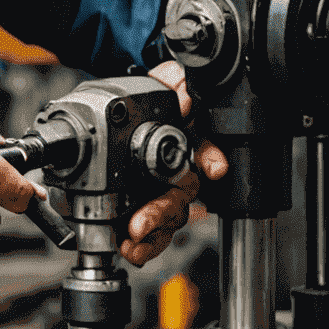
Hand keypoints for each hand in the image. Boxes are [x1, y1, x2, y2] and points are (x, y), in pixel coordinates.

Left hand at [118, 61, 228, 268]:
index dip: (211, 157)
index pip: (207, 149)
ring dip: (152, 231)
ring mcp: (164, 192)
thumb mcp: (155, 86)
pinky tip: (129, 248)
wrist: (114, 122)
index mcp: (186, 140)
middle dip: (164, 209)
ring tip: (132, 237)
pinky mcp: (146, 210)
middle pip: (183, 193)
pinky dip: (143, 245)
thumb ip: (170, 80)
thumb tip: (183, 89)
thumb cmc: (146, 107)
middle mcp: (180, 170)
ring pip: (169, 217)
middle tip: (142, 220)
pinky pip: (153, 233)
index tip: (214, 167)